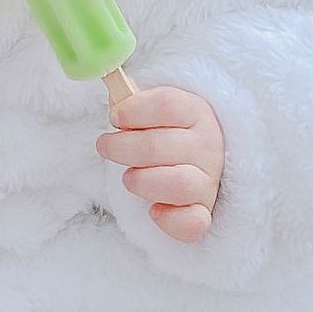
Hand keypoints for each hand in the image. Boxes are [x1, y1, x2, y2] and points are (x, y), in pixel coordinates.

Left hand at [96, 85, 224, 244]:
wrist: (196, 163)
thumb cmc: (166, 133)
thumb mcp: (152, 109)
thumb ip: (131, 99)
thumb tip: (112, 89)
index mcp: (196, 112)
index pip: (167, 104)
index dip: (134, 110)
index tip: (115, 117)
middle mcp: (207, 146)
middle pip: (159, 145)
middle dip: (122, 147)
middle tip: (105, 146)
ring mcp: (207, 182)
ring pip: (178, 183)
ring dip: (142, 181)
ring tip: (129, 178)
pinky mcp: (203, 212)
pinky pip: (193, 223)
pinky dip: (170, 219)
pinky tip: (154, 210)